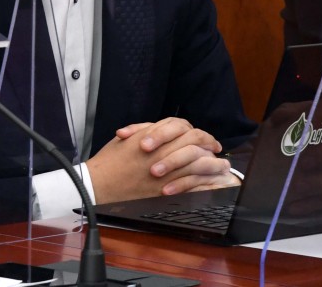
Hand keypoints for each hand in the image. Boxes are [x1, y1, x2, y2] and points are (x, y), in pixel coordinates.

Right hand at [88, 118, 233, 202]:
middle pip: (195, 144)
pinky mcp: (164, 192)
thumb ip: (147, 130)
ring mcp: (165, 173)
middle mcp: (161, 153)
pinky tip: (213, 184)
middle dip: (210, 146)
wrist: (98, 185)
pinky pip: (192, 186)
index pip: (184, 129)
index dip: (198, 133)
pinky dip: (206, 185)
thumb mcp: (127, 137)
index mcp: (153, 137)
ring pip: (198, 165)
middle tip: (218, 150)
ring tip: (224, 168)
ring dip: (214, 165)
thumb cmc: (109, 161)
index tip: (206, 140)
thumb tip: (165, 129)